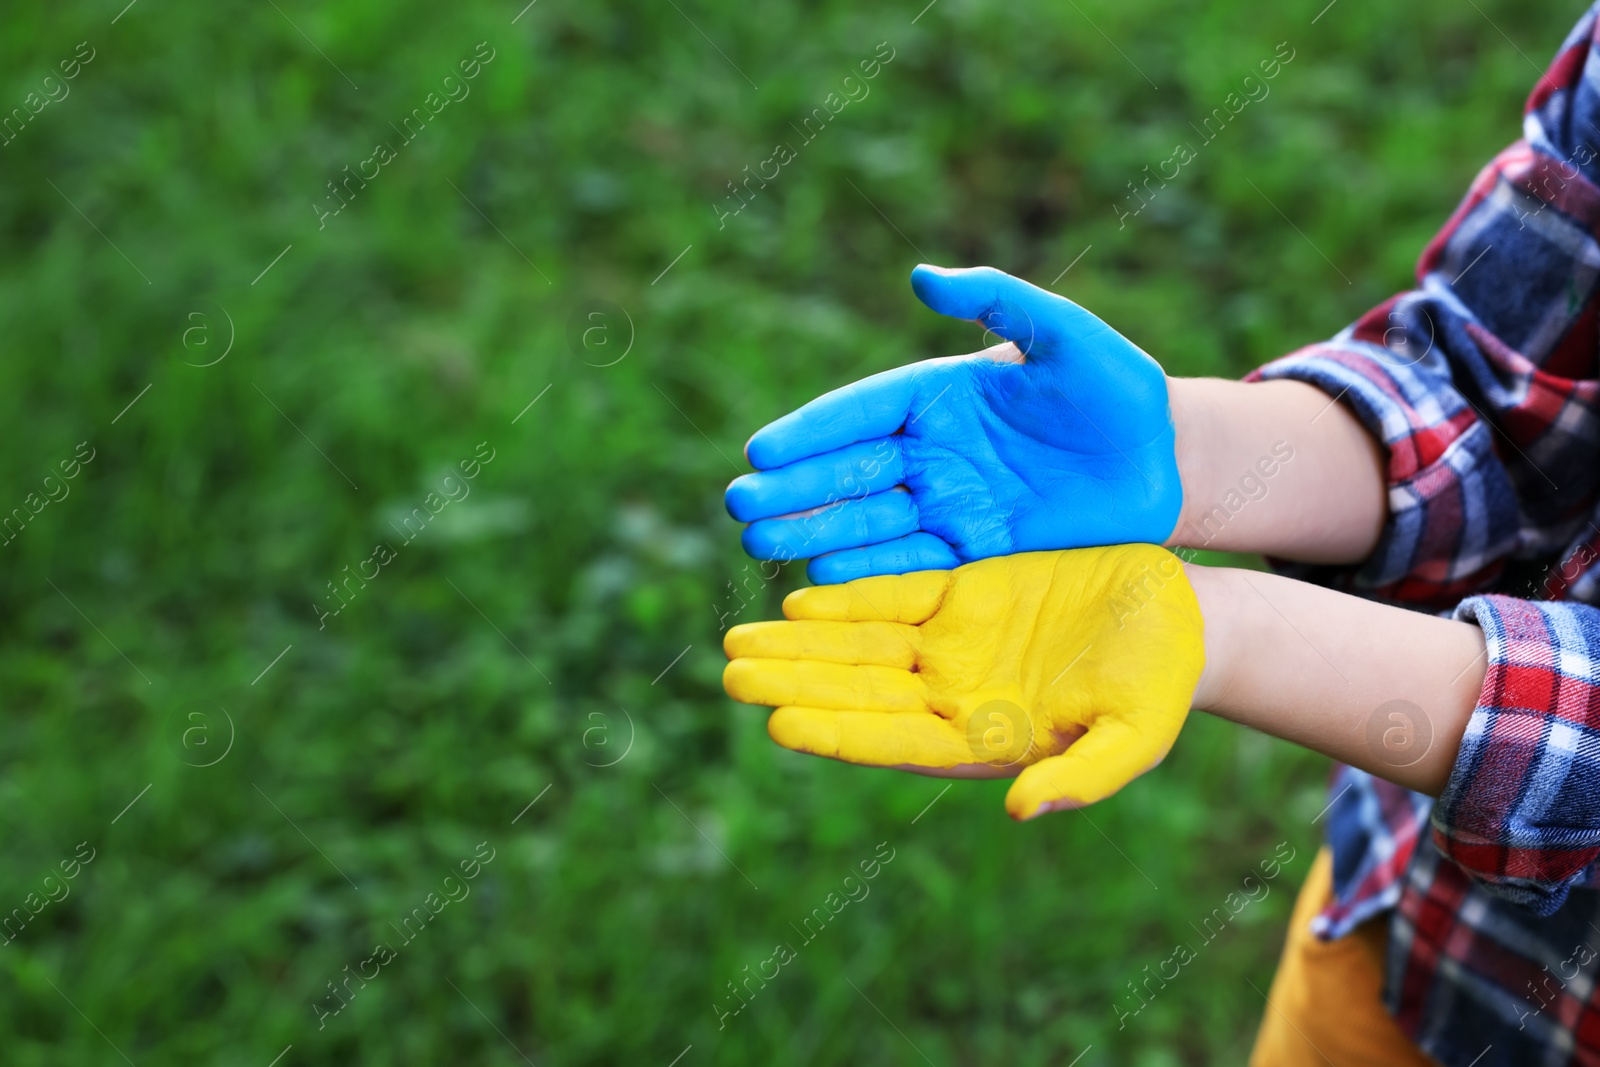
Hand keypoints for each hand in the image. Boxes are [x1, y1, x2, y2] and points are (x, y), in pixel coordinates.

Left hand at [721, 546, 1205, 817]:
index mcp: (984, 738)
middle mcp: (954, 696)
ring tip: (737, 644)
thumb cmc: (1163, 684)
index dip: (840, 731)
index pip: (895, 741)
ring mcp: (953, 646)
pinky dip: (846, 600)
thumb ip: (1083, 775)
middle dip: (794, 683)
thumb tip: (1023, 810)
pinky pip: (892, 598)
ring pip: (859, 647)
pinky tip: (797, 602)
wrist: (1180, 616)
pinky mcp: (963, 595)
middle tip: (730, 674)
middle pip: (858, 692)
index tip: (781, 725)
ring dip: (800, 645)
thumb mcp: (1136, 734)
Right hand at [725, 265, 1180, 583]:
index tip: (762, 448)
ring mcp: (949, 503)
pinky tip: (823, 575)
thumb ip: (996, 300)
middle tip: (738, 504)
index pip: (861, 411)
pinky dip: (869, 569)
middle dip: (793, 488)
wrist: (1164, 462)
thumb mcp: (1064, 335)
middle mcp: (932, 451)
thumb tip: (919, 276)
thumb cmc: (1117, 388)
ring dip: (814, 531)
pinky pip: (913, 562)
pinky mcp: (976, 551)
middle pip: (849, 471)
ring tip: (759, 544)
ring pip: (868, 519)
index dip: (812, 431)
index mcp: (940, 394)